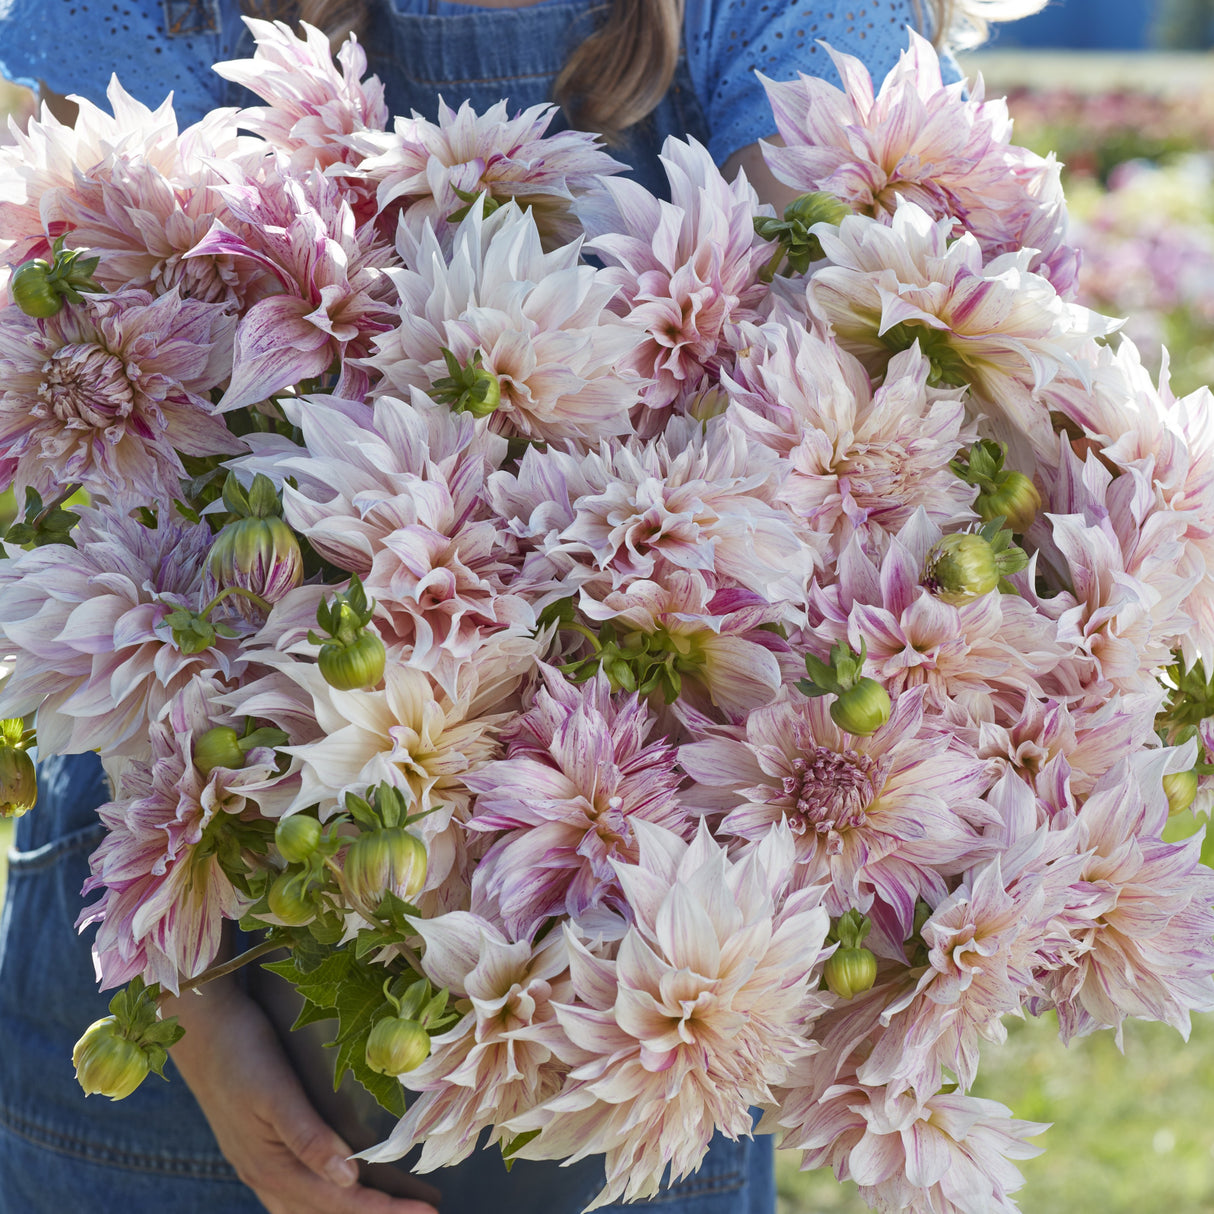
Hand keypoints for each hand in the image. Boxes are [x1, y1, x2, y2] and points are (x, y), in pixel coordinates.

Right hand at [162, 977, 438, 1213]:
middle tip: (424, 1211)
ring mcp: (258, 1165)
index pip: (339, 1203)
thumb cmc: (240, 1051)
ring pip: (310, 1207)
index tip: (428, 1213)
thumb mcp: (275, 1091)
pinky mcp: (259, 1148)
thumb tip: (349, 1178)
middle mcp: (264, 1176)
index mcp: (271, 1167)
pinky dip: (327, 1199)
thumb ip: (308, 1137)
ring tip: (393, 1204)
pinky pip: (298, 1191)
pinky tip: (342, 1184)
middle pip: (327, 1213)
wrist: (199, 1027)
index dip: (384, 1211)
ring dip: (351, 1210)